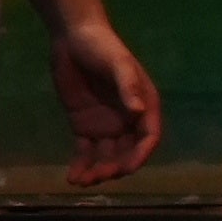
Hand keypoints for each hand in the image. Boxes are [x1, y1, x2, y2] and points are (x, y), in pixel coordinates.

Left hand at [50, 6, 162, 183]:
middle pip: (127, 151)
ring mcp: (105, 124)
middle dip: (115, 167)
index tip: (127, 169)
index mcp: (143, 103)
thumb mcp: (118, 64)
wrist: (73, 39)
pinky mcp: (83, 126)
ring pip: (106, 156)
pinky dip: (81, 165)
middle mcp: (127, 118)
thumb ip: (128, 87)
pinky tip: (72, 177)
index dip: (140, 154)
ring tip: (81, 181)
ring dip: (97, 171)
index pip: (148, 135)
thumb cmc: (102, 48)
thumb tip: (138, 112)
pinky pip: (85, 151)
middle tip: (98, 177)